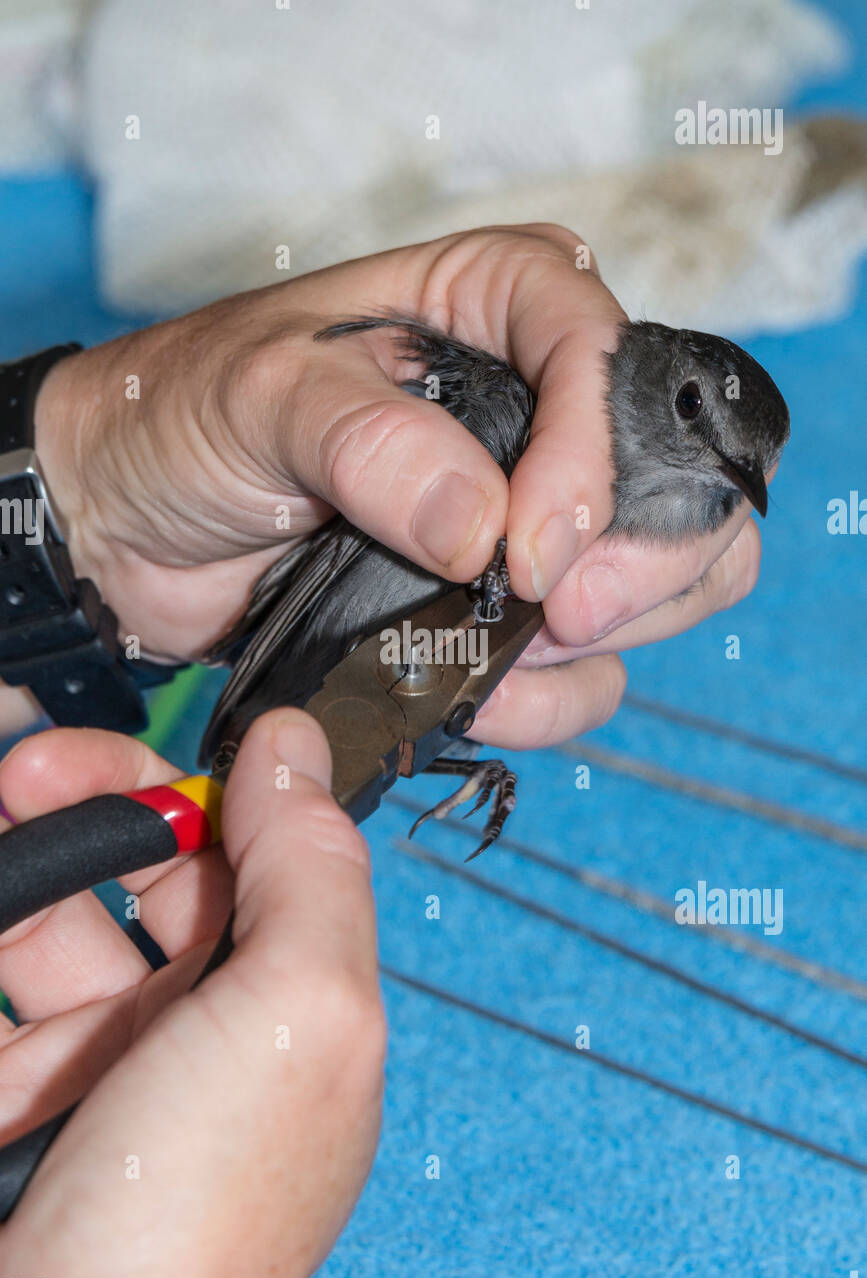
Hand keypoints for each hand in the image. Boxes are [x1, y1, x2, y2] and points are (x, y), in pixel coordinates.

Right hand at [0, 709, 384, 1277]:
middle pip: (137, 874)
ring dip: (17, 864)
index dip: (188, 787)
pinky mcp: (16, 1096)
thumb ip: (310, 869)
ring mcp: (91, 1069)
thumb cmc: (196, 1220)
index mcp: (284, 1005)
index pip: (248, 853)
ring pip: (48, 925)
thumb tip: (297, 746)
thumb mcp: (301, 1016)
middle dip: (80, 805)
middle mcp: (194, 1032)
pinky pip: (2, 992)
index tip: (117, 749)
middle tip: (24, 770)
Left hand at [31, 224, 763, 747]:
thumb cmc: (185, 415)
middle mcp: (537, 408)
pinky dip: (554, 693)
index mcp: (496, 307)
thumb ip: (371, 443)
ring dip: (604, 635)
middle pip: (676, 477)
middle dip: (640, 561)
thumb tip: (480, 528)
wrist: (131, 522)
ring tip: (511, 649)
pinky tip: (488, 693)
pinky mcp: (498, 604)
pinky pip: (584, 663)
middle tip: (561, 613)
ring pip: (657, 579)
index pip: (606, 359)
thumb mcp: (261, 392)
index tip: (531, 548)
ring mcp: (527, 514)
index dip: (594, 458)